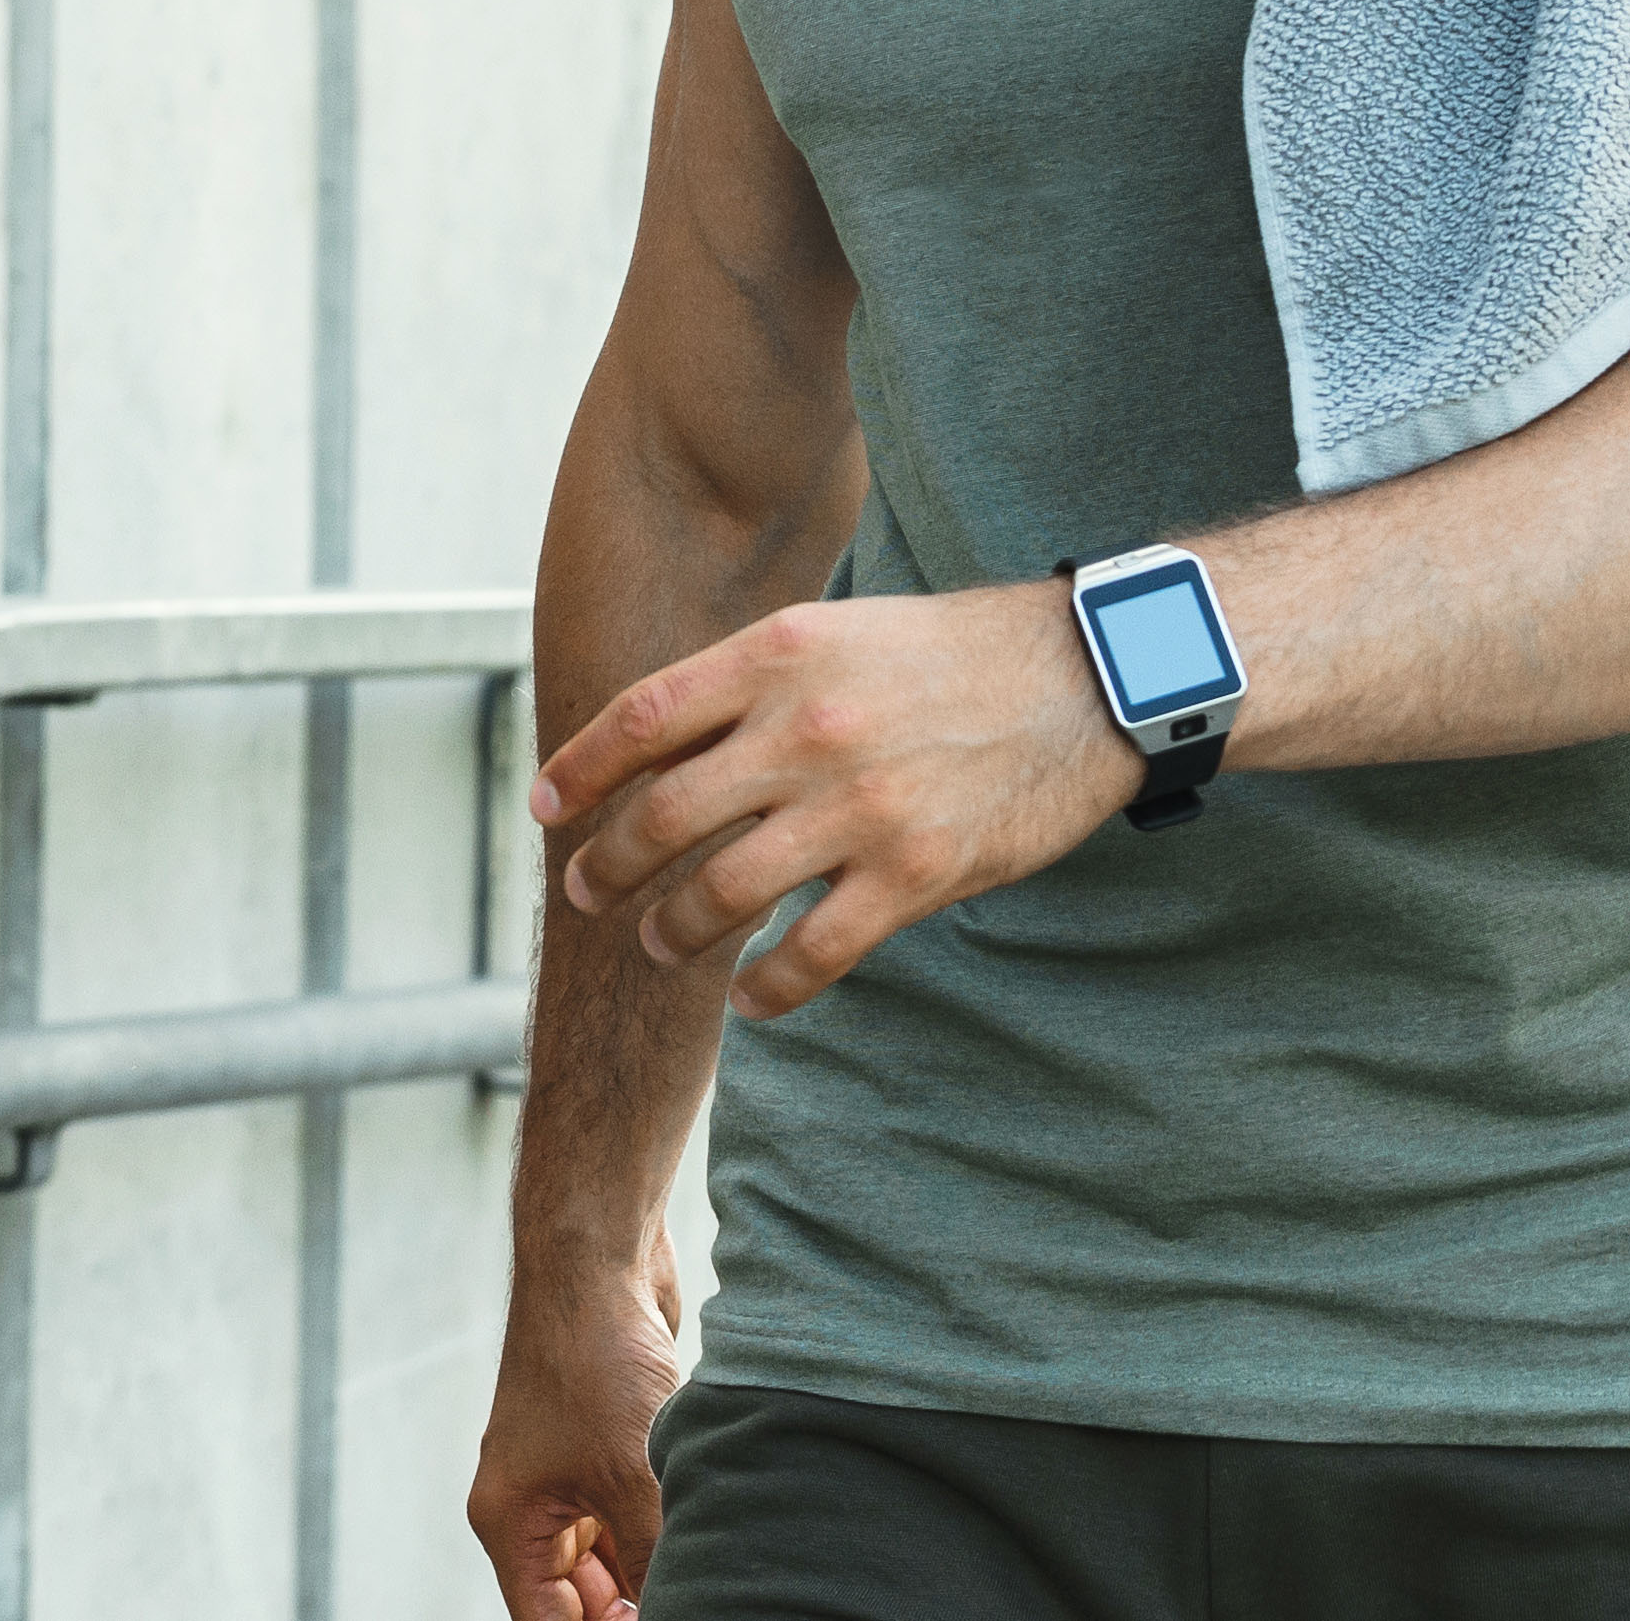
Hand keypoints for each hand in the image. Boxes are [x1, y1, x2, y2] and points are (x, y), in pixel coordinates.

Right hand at [467, 1239, 681, 1619]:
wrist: (598, 1259)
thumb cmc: (593, 1360)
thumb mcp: (630, 1478)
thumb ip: (653, 1559)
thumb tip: (681, 1603)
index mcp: (510, 1520)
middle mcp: (531, 1503)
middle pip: (580, 1596)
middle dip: (630, 1607)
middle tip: (700, 1599)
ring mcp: (567, 1472)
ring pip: (613, 1556)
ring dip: (652, 1569)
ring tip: (709, 1568)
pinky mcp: (605, 1444)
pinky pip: (632, 1512)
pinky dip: (662, 1530)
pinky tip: (705, 1533)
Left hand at [529, 584, 1129, 1017]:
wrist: (1086, 677)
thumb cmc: (950, 653)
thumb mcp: (837, 634)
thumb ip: (752, 682)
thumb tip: (656, 741)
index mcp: (780, 657)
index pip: (642, 719)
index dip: (578, 771)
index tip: (543, 809)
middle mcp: (808, 729)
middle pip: (666, 815)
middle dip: (612, 864)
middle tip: (587, 891)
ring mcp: (861, 806)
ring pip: (724, 892)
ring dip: (675, 929)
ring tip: (661, 943)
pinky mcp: (916, 872)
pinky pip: (813, 953)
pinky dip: (766, 986)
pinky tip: (749, 996)